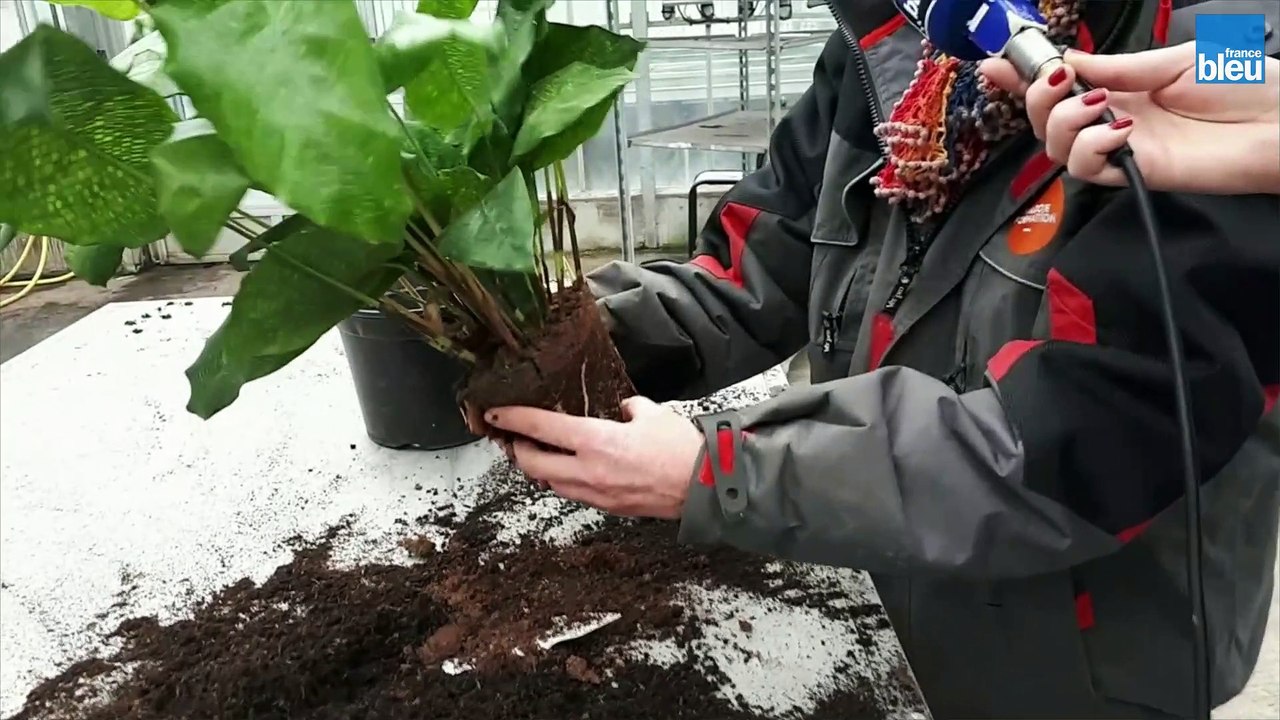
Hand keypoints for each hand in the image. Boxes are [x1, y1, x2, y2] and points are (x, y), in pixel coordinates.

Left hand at [484, 397, 703, 518]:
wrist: (705, 487)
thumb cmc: (681, 450)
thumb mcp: (652, 413)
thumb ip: (629, 407)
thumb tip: (621, 408)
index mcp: (595, 441)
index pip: (539, 427)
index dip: (512, 418)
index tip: (495, 413)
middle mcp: (587, 470)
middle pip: (531, 463)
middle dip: (517, 449)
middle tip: (514, 436)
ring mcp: (595, 493)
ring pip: (549, 482)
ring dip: (538, 468)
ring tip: (539, 452)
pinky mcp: (607, 507)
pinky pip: (572, 493)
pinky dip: (562, 480)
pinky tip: (568, 469)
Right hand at [980, 43, 1279, 194]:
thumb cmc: (1245, 86)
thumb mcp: (1175, 61)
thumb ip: (1119, 67)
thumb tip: (1071, 62)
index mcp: (1124, 89)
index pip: (1062, 86)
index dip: (1024, 78)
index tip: (995, 64)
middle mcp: (1114, 120)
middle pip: (1045, 120)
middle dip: (1036, 96)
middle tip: (1059, 78)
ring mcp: (1122, 148)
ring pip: (1056, 147)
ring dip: (1063, 121)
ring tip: (1098, 103)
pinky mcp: (1134, 173)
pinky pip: (1086, 168)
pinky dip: (1089, 147)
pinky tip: (1116, 130)